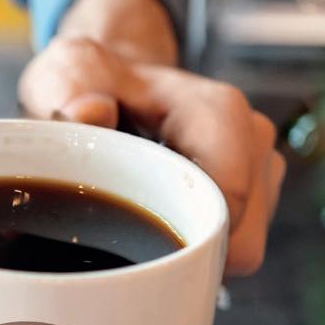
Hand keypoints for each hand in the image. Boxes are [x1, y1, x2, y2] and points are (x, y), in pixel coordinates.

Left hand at [17, 0, 284, 276]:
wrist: (110, 78)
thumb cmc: (93, 80)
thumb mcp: (67, 74)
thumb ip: (71, 92)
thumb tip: (92, 114)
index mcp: (216, 112)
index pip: (231, 194)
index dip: (189, 235)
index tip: (138, 251)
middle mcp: (249, 139)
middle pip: (242, 235)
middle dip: (186, 250)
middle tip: (125, 239)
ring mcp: (256, 170)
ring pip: (240, 248)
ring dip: (188, 247)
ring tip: (138, 219)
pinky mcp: (252, 195)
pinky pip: (230, 247)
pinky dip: (191, 244)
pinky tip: (155, 220)